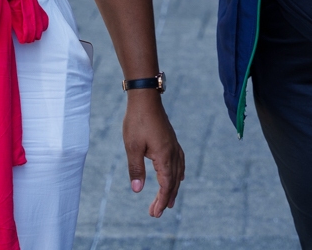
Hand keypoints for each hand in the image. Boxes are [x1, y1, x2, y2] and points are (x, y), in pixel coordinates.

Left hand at [123, 92, 183, 216]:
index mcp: (164, 156)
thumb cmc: (137, 121)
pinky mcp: (171, 140)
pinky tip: (177, 176)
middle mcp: (172, 152)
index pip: (166, 185)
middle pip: (173, 181)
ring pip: (177, 172)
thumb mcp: (132, 147)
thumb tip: (138, 190)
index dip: (161, 200)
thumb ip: (136, 169)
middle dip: (165, 198)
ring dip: (172, 188)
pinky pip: (179, 162)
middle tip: (156, 213)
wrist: (145, 97)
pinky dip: (178, 173)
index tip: (155, 213)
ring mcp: (173, 145)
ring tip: (169, 201)